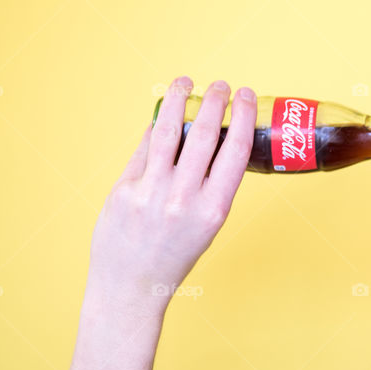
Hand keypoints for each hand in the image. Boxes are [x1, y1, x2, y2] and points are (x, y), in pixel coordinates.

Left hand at [86, 76, 256, 312]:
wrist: (131, 288)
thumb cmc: (173, 256)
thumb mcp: (207, 225)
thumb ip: (211, 186)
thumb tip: (210, 139)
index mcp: (214, 210)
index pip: (235, 152)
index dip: (243, 118)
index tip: (247, 96)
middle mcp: (184, 199)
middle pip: (204, 134)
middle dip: (214, 101)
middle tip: (220, 85)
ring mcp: (151, 193)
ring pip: (167, 132)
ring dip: (178, 99)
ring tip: (184, 82)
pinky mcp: (123, 190)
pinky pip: (143, 150)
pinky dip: (154, 130)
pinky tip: (160, 118)